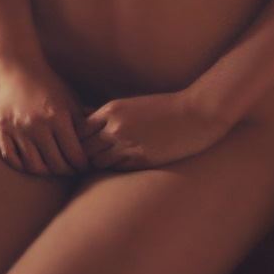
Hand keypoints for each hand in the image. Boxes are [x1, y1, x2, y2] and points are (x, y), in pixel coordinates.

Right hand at [0, 57, 90, 175]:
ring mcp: (17, 129)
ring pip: (34, 166)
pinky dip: (23, 165)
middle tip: (71, 168)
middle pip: (56, 165)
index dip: (82, 165)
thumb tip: (97, 149)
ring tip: (53, 166)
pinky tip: (33, 161)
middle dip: (68, 170)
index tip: (84, 165)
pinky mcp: (2, 129)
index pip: (74, 156)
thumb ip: (83, 125)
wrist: (19, 68)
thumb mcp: (71, 102)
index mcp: (57, 118)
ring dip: (47, 171)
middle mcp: (36, 125)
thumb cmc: (50, 85)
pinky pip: (12, 158)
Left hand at [78, 90, 232, 170]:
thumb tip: (84, 119)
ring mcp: (129, 145)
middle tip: (83, 158)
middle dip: (83, 153)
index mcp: (111, 110)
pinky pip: (117, 168)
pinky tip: (118, 167)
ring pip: (98, 161)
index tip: (80, 143)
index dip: (77, 138)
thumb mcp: (130, 104)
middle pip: (84, 147)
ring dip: (98, 163)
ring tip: (99, 165)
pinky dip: (114, 168)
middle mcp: (116, 127)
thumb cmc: (163, 107)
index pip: (79, 130)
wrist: (197, 114)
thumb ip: (107, 114)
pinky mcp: (143, 160)